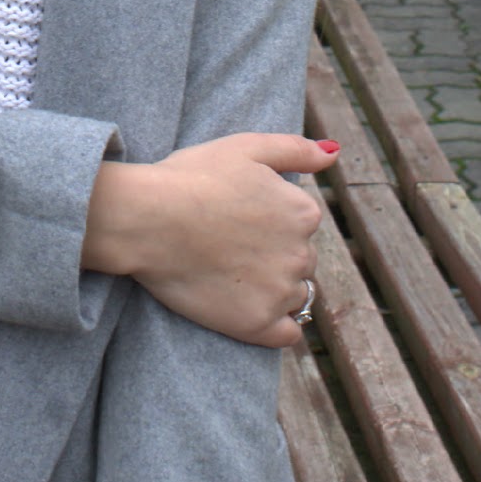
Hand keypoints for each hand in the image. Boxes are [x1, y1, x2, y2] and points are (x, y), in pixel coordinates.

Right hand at [81, 133, 336, 347]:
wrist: (147, 220)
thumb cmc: (192, 177)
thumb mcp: (245, 147)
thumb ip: (296, 149)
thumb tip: (333, 153)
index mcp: (303, 212)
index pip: (300, 221)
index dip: (267, 217)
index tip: (237, 214)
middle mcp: (302, 254)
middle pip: (299, 259)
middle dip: (273, 253)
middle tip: (229, 243)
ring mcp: (281, 293)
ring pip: (294, 295)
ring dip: (273, 288)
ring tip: (231, 273)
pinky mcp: (259, 326)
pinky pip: (287, 334)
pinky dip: (275, 325)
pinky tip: (247, 307)